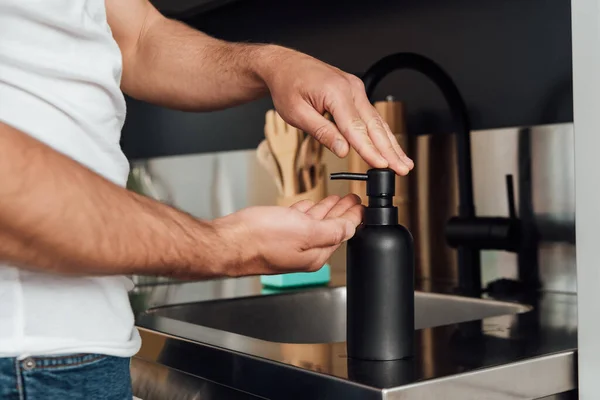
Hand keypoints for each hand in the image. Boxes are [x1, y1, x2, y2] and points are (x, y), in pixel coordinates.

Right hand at [213, 194, 362, 275]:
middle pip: (331, 228)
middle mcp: (304, 252)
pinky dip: (307, 211)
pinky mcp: (275, 234)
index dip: (354, 217)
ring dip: (327, 210)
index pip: (343, 233)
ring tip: (338, 200)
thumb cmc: (259, 239)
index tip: (362, 205)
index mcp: (315, 254)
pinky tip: (309, 206)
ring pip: (315, 223)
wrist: (227, 242)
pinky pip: (298, 221)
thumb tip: (351, 227)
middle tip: (354, 199)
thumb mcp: (304, 231)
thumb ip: (331, 230)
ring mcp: (289, 243)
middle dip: (344, 212)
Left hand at [258, 47, 413, 175]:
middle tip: (402, 168)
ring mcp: (355, 89)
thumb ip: (322, 132)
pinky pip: (371, 115)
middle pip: (374, 125)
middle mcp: (350, 88)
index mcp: (335, 92)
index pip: (356, 128)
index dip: (370, 150)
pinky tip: (391, 146)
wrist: (285, 65)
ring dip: (391, 143)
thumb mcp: (297, 113)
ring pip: (377, 121)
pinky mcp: (354, 92)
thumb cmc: (287, 86)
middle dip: (390, 150)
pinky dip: (382, 133)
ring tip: (403, 162)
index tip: (381, 165)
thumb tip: (343, 150)